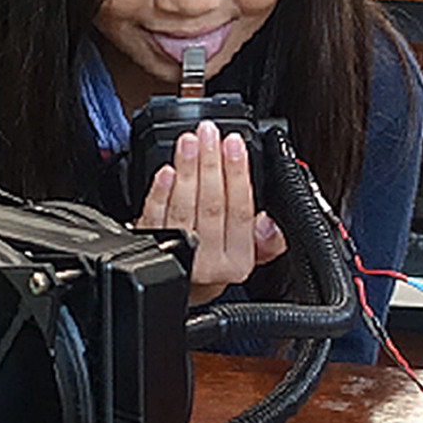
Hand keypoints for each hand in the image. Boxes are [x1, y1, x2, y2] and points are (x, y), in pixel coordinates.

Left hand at [136, 120, 286, 304]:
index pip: (241, 211)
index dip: (238, 174)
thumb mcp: (250, 255)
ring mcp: (178, 255)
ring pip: (184, 208)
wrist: (181, 288)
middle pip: (212, 205)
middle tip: (210, 134)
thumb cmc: (216, 261)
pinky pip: (155, 216)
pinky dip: (160, 192)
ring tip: (190, 142)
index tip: (234, 144)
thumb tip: (271, 223)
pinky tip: (166, 172)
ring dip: (187, 170)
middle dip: (211, 164)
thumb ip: (266, 240)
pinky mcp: (151, 247)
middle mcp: (209, 262)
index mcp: (238, 262)